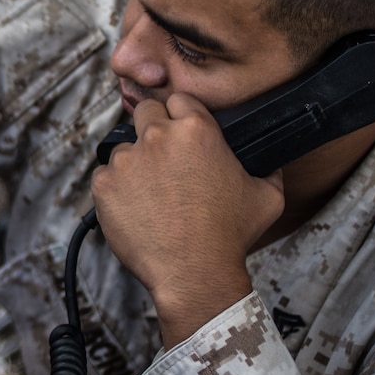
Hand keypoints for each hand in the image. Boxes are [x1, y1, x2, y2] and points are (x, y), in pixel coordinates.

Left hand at [91, 94, 284, 347]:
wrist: (194, 274)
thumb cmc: (230, 236)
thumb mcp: (268, 196)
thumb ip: (268, 168)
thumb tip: (270, 159)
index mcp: (197, 129)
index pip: (179, 100)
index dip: (181, 115)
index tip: (182, 133)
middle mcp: (158, 136)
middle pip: (146, 113)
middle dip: (153, 129)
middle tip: (163, 160)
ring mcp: (127, 160)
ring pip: (123, 147)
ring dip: (134, 162)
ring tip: (151, 193)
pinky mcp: (104, 184)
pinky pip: (104, 175)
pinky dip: (115, 188)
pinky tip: (135, 208)